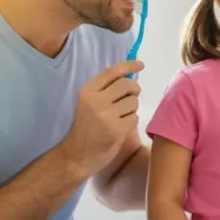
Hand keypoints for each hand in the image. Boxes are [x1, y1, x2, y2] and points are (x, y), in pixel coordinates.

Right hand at [58, 60, 143, 176]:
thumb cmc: (87, 127)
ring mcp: (106, 115)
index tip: (141, 64)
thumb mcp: (89, 103)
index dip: (129, 65)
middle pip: (127, 85)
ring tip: (121, 116)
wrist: (78, 154)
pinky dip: (131, 122)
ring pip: (133, 102)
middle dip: (134, 90)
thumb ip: (106, 90)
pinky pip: (134, 118)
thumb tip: (130, 77)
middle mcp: (96, 100)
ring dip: (132, 109)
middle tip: (131, 97)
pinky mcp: (116, 129)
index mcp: (88, 91)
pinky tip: (121, 127)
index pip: (112, 72)